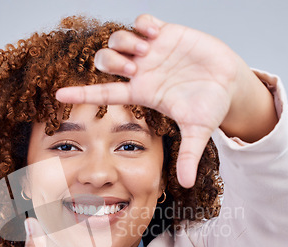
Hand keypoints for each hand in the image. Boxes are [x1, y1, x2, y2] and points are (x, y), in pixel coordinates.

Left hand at [56, 14, 276, 187]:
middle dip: (110, 62)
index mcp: (142, 94)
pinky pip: (142, 21)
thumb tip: (187, 185)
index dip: (81, 95)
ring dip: (125, 42)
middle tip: (133, 68)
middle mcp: (141, 72)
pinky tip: (156, 33)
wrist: (229, 83)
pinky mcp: (165, 33)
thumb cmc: (210, 107)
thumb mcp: (198, 131)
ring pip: (118, 39)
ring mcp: (151, 52)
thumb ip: (189, 155)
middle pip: (104, 62)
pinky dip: (143, 24)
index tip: (58, 96)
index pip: (104, 94)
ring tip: (147, 50)